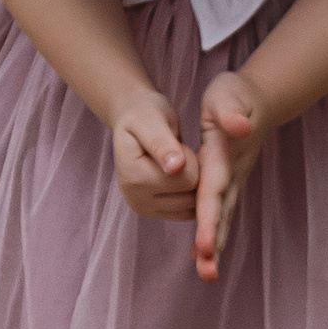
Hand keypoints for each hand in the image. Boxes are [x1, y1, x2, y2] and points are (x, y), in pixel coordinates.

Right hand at [112, 91, 197, 220]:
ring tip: (179, 164)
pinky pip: (188, 212)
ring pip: (192, 207)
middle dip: (194, 172)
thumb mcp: (151, 120)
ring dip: (193, 183)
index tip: (176, 144)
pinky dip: (191, 194)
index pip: (187, 180)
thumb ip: (162, 143)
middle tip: (179, 153)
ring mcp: (144, 209)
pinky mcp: (155, 214)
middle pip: (190, 196)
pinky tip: (182, 176)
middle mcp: (135, 200)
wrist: (133, 120)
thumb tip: (174, 168)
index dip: (191, 159)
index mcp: (133, 178)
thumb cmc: (144, 114)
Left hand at [194, 75, 268, 281]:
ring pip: (220, 218)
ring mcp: (230, 180)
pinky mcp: (226, 182)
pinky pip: (217, 212)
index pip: (214, 193)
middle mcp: (230, 175)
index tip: (203, 246)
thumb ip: (231, 112)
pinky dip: (211, 233)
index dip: (207, 220)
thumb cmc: (236, 96)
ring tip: (206, 274)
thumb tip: (239, 126)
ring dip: (213, 246)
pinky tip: (202, 254)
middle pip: (220, 214)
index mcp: (224, 158)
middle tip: (206, 274)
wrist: (255, 100)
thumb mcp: (229, 96)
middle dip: (213, 244)